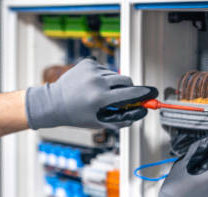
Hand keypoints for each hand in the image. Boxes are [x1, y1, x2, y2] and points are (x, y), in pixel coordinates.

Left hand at [25, 59, 155, 129]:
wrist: (53, 103)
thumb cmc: (76, 115)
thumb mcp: (98, 122)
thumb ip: (121, 118)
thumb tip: (142, 111)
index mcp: (99, 98)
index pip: (130, 94)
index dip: (144, 94)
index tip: (153, 93)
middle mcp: (96, 82)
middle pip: (126, 80)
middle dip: (128, 88)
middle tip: (122, 97)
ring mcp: (91, 70)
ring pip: (114, 74)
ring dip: (113, 83)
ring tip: (98, 93)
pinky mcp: (87, 63)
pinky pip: (104, 69)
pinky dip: (102, 77)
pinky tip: (91, 85)